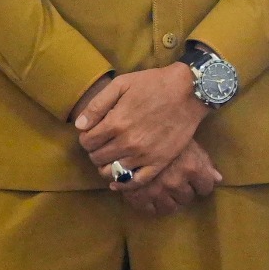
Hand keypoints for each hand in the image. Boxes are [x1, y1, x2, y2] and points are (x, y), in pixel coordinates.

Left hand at [75, 64, 207, 175]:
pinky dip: (123, 184)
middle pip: (97, 158)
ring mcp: (144, 155)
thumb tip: (79, 126)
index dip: (86, 138)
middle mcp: (127, 143)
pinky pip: (136, 181)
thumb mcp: (121, 84)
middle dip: (95, 151)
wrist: (189, 91)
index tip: (93, 134)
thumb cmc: (154, 84)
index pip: (87, 142)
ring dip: (106, 166)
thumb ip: (97, 105)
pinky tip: (118, 181)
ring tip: (111, 158)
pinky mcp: (159, 162)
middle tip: (103, 144)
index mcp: (116, 123)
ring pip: (112, 172)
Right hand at [117, 138, 221, 214]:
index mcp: (191, 168)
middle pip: (187, 198)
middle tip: (177, 182)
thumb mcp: (187, 142)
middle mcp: (176, 182)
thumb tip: (217, 179)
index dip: (202, 184)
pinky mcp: (138, 196)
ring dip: (169, 200)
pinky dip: (151, 205)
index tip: (196, 181)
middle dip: (184, 191)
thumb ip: (204, 162)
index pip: (205, 188)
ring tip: (165, 190)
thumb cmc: (165, 132)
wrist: (133, 130)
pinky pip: (149, 210)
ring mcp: (156, 191)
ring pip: (170, 207)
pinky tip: (151, 196)